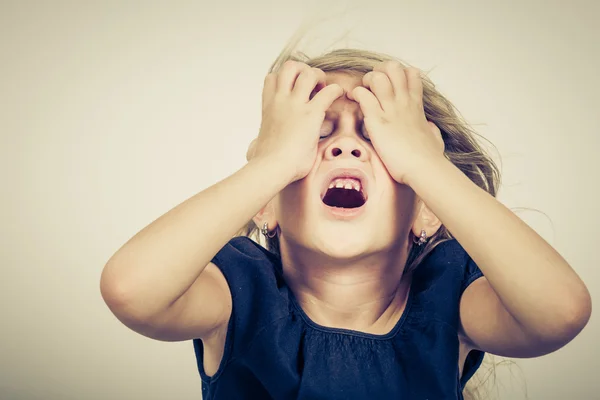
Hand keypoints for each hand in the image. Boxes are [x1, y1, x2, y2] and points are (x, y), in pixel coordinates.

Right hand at [247, 61, 343, 182]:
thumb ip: (256, 142)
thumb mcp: (255, 146)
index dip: (286, 80)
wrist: (272, 167)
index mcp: (268, 106)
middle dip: (304, 70)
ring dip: (320, 77)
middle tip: (312, 85)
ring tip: (324, 90)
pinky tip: (338, 97)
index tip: (294, 91)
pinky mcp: (311, 114)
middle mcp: (280, 100)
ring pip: (308, 73)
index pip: (272, 78)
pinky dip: (336, 91)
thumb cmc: (264, 162)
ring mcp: (295, 105)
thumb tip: (253, 148)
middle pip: (290, 67)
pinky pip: (329, 92)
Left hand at [347, 62, 444, 184]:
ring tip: (363, 94)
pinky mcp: (378, 120)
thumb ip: (431, 129)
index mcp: (416, 105)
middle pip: (393, 68)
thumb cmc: (429, 157)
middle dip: (379, 71)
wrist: (424, 168)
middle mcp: (403, 102)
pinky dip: (356, 94)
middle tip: (372, 86)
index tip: (388, 86)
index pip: (410, 73)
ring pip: (377, 77)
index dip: (397, 74)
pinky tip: (354, 102)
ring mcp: (390, 109)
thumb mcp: (435, 138)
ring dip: (366, 82)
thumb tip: (429, 127)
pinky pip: (363, 95)